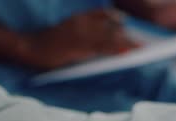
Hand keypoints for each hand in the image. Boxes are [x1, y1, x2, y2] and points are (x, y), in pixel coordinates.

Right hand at [19, 9, 140, 69]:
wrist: (29, 48)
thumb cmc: (49, 44)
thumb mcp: (67, 30)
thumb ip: (85, 32)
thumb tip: (107, 40)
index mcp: (79, 18)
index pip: (102, 14)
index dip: (116, 19)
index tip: (128, 22)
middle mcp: (83, 23)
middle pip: (111, 26)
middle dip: (129, 33)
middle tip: (145, 40)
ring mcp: (82, 34)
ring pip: (111, 37)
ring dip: (128, 42)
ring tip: (143, 47)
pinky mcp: (80, 46)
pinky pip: (104, 48)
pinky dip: (117, 49)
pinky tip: (128, 52)